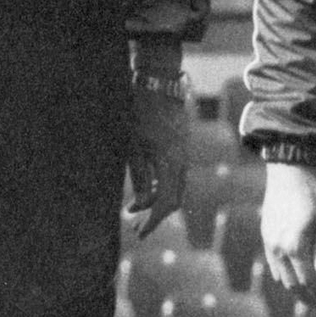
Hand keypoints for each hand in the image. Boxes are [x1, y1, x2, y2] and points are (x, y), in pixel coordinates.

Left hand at [126, 79, 187, 238]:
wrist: (159, 83)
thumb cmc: (140, 112)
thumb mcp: (132, 145)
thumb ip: (138, 176)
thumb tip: (140, 203)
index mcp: (170, 163)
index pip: (165, 203)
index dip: (153, 221)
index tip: (139, 233)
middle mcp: (181, 161)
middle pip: (174, 199)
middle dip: (155, 216)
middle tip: (136, 227)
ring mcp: (183, 154)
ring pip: (174, 187)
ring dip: (156, 201)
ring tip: (133, 209)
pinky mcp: (180, 147)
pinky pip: (174, 175)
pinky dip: (161, 187)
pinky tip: (144, 189)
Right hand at [260, 162, 315, 309]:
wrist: (289, 170)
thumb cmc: (314, 193)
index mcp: (296, 245)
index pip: (308, 281)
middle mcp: (279, 248)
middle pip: (293, 284)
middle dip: (307, 298)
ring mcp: (270, 242)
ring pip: (281, 276)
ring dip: (295, 289)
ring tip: (308, 295)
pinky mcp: (266, 235)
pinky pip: (273, 263)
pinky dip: (283, 275)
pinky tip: (291, 278)